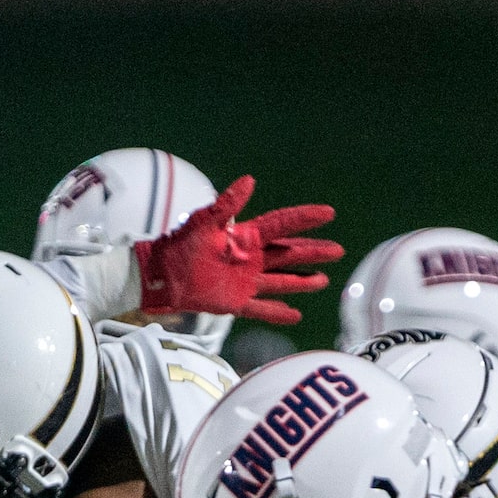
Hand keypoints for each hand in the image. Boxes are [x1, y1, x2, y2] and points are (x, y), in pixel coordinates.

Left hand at [133, 176, 342, 327]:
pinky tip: (296, 316)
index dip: (304, 219)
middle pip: (288, 254)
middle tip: (338, 250)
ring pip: (281, 281)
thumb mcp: (204, 222)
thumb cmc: (179, 246)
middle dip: (312, 252)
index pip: (282, 225)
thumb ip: (228, 205)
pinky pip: (262, 309)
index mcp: (245, 237)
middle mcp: (250, 258)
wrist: (160, 277)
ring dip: (302, 282)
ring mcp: (245, 282)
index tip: (328, 212)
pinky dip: (278, 313)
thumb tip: (249, 181)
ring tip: (323, 281)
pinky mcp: (235, 303)